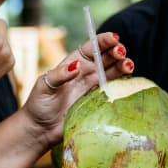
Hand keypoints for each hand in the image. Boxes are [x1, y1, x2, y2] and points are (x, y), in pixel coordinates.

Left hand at [21, 31, 133, 145]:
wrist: (41, 130)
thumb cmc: (39, 105)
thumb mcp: (44, 86)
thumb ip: (59, 75)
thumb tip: (77, 65)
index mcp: (72, 63)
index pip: (90, 47)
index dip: (103, 41)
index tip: (113, 38)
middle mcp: (85, 73)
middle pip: (105, 57)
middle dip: (116, 51)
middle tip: (121, 52)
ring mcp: (93, 87)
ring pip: (112, 71)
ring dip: (122, 65)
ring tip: (128, 65)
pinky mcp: (98, 102)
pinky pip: (113, 89)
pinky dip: (122, 83)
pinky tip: (128, 79)